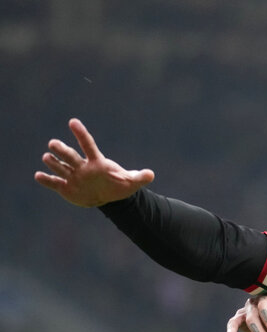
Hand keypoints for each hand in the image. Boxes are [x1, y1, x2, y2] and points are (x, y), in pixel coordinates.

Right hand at [34, 118, 153, 206]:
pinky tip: (38, 176)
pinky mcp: (66, 187)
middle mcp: (82, 166)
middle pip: (70, 155)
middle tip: (53, 143)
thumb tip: (151, 174)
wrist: (107, 197)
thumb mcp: (131, 183)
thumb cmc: (118, 185)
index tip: (73, 122)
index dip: (81, 134)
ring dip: (53, 163)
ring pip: (60, 167)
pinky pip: (54, 183)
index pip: (88, 145)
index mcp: (97, 162)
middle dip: (62, 150)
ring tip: (47, 158)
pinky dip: (46, 180)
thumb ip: (139, 177)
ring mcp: (73, 176)